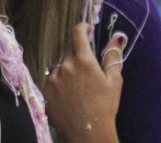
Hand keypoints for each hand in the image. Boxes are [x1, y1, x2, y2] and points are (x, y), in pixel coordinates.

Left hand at [42, 23, 124, 142]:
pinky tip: (68, 91)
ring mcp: (53, 77)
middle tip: (86, 66)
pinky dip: (59, 78)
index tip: (86, 29)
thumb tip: (116, 38)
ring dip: (67, 66)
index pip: (77, 33)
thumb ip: (112, 57)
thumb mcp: (114, 81)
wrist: (87, 132)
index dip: (81, 27)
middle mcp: (66, 66)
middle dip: (77, 52)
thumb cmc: (105, 107)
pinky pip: (51, 76)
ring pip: (59, 63)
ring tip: (77, 84)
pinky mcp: (45, 88)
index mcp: (84, 61)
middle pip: (68, 49)